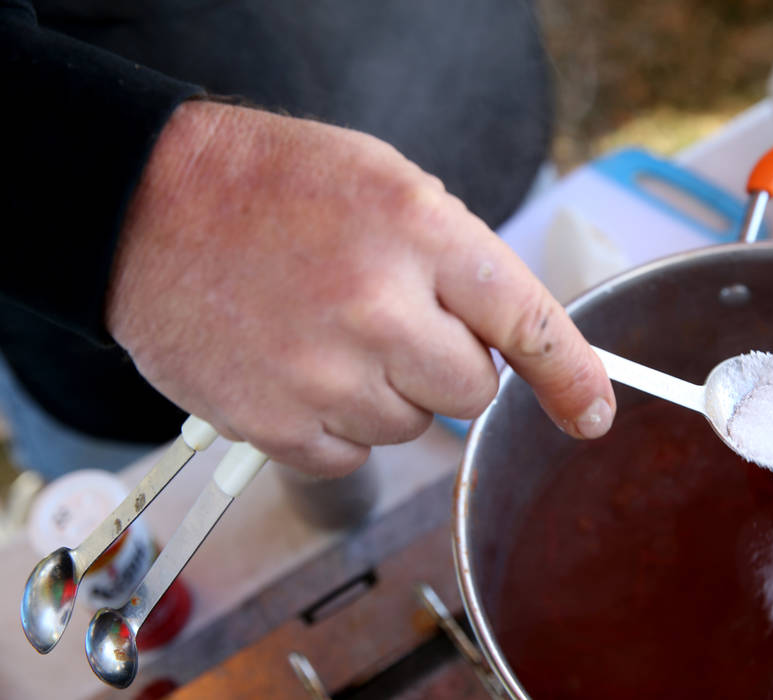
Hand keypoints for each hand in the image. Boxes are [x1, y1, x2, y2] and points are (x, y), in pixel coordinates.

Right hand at [106, 100, 614, 475]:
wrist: (146, 207)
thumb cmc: (270, 186)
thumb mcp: (386, 182)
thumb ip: (457, 259)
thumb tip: (506, 340)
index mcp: (420, 232)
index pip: (526, 321)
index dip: (570, 375)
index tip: (591, 411)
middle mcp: (379, 309)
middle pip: (471, 392)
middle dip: (448, 365)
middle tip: (392, 322)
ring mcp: (324, 374)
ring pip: (410, 427)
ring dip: (386, 392)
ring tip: (326, 332)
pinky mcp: (275, 424)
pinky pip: (350, 455)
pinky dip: (335, 422)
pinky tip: (297, 367)